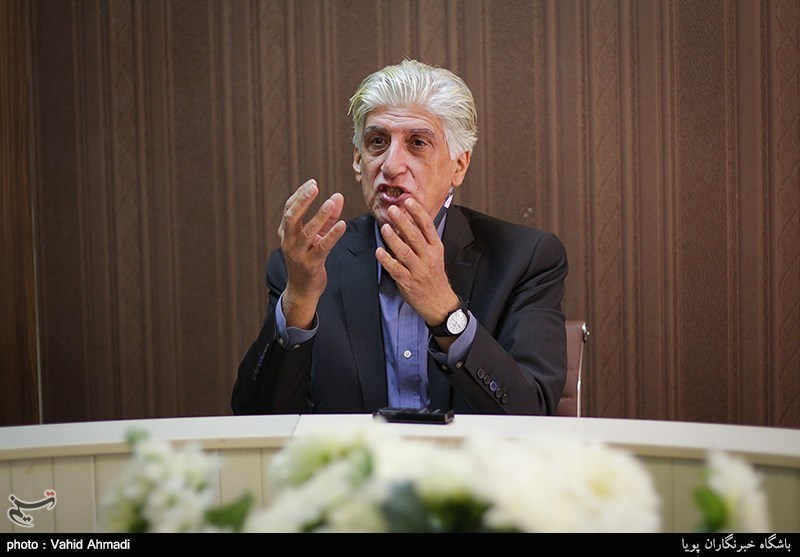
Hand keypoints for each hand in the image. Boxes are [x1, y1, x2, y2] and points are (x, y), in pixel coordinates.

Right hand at [278, 179, 345, 327]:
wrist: (302, 289)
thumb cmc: (308, 258)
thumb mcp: (315, 236)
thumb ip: (328, 217)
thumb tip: (338, 196)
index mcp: (286, 232)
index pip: (289, 209)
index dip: (300, 195)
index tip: (312, 183)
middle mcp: (289, 241)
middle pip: (292, 217)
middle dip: (303, 201)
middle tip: (313, 187)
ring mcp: (299, 254)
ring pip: (308, 232)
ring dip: (320, 216)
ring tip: (330, 202)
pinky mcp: (311, 264)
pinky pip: (323, 247)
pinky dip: (332, 235)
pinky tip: (342, 225)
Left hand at [376, 198, 459, 326]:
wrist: (439, 302)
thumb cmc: (434, 276)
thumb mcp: (435, 255)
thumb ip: (424, 239)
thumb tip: (408, 220)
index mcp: (436, 247)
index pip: (427, 226)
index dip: (417, 212)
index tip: (408, 201)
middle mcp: (428, 257)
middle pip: (415, 236)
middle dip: (403, 221)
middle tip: (392, 210)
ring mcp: (418, 270)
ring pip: (405, 251)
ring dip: (393, 238)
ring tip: (384, 227)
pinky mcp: (408, 282)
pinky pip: (396, 269)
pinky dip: (387, 260)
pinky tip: (379, 251)